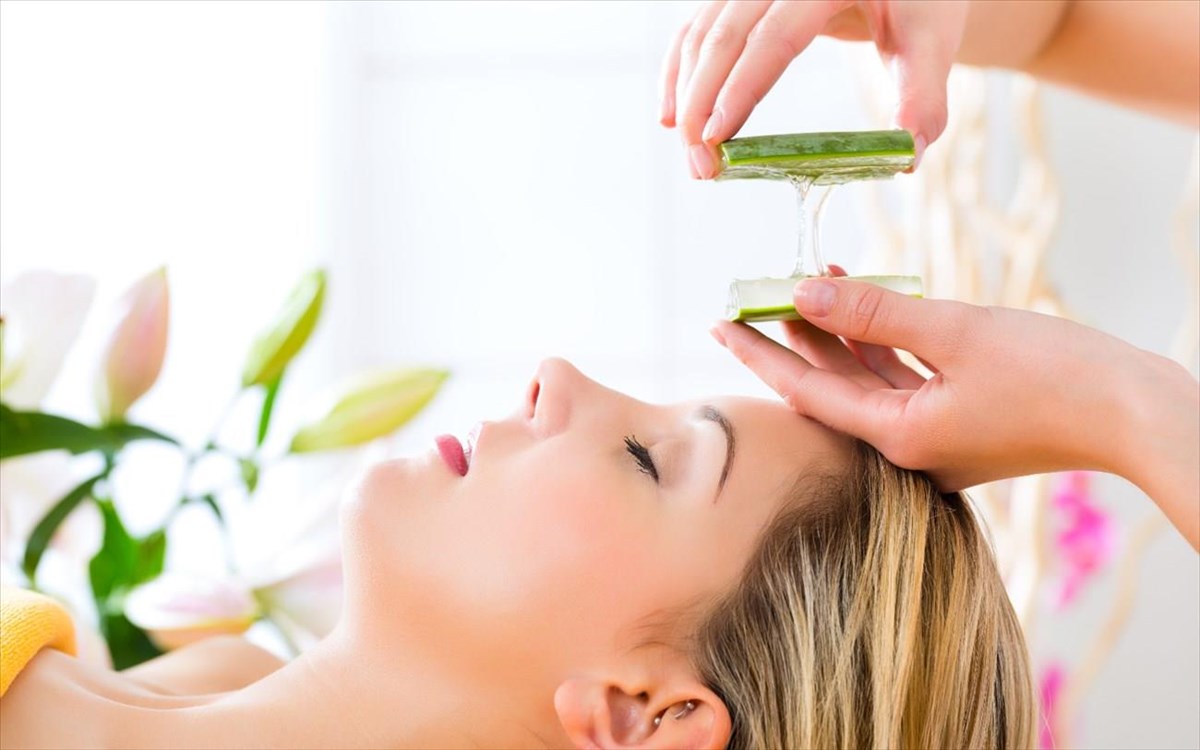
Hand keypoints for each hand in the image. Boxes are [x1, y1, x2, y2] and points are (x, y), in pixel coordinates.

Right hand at [660, 0, 968, 177]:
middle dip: (701, 106)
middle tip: (700, 167)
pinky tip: (669, 115)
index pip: (773, 38)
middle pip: (723, 36)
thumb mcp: (930, 42)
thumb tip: (907, 156)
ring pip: (701, 33)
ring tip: (691, 154)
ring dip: (685, 95)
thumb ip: (922, 98)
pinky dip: (679, 72)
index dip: (740, 89)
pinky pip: (696, 28)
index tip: (717, 139)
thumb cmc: (920, 1)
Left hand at [710, 275, 1199, 547]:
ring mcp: (933, 436)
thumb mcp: (956, 332)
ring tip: (808, 281)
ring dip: (837, 334)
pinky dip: (879, 344)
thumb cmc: (1056, 376)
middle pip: (829, 387)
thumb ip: (875, 314)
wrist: (1136, 413)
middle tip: (753, 295)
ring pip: (865, 379)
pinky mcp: (958, 420)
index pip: (805, 392)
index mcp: (897, 438)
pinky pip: (901, 379)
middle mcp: (906, 446)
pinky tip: (862, 304)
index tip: (718, 321)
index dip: (758, 353)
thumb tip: (804, 294)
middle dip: (792, 338)